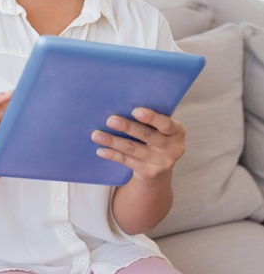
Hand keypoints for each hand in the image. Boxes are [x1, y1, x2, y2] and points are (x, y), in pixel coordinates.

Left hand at [91, 108, 185, 233]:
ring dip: (113, 141)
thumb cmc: (156, 136)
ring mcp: (161, 163)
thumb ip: (151, 117)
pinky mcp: (149, 173)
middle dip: (127, 127)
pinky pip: (127, 162)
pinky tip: (101, 150)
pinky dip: (113, 154)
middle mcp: (173, 148)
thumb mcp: (161, 128)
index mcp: (177, 131)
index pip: (165, 124)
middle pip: (147, 136)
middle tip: (110, 120)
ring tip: (96, 134)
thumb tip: (123, 100)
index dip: (151, 117)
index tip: (135, 111)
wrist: (160, 168)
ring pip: (133, 149)